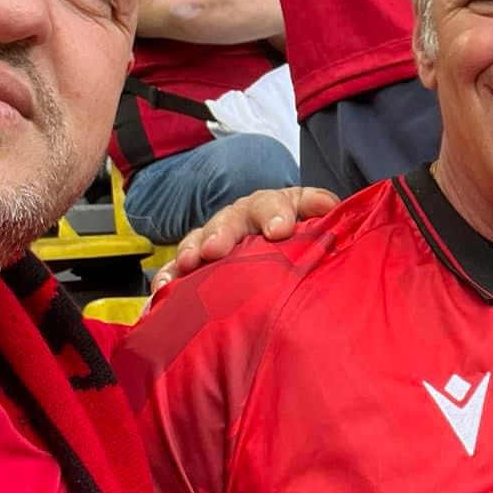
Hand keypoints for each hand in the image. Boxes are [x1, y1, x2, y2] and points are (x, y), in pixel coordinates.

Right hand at [152, 186, 340, 289]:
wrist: (281, 248)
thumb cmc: (302, 242)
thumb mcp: (318, 230)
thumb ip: (323, 218)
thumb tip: (330, 208)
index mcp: (276, 208)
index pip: (276, 203)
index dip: (276, 214)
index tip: (279, 231)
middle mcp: (243, 218)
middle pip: (231, 218)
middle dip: (223, 232)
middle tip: (216, 249)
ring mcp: (216, 238)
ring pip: (201, 238)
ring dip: (192, 250)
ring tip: (187, 264)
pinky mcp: (196, 261)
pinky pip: (178, 267)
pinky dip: (169, 277)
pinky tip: (162, 290)